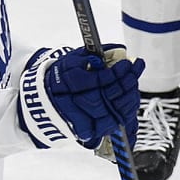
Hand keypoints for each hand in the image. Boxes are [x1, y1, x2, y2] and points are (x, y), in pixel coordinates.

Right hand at [18, 46, 143, 149]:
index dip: (118, 72)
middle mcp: (76, 103)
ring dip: (129, 99)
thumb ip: (92, 55)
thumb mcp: (73, 60)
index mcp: (71, 84)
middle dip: (126, 84)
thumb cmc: (62, 77)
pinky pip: (112, 125)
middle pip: (109, 97)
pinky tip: (130, 101)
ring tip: (133, 85)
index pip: (101, 80)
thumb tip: (117, 50)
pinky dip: (125, 114)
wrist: (46, 98)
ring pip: (113, 113)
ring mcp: (83, 118)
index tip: (127, 63)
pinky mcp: (89, 130)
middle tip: (134, 71)